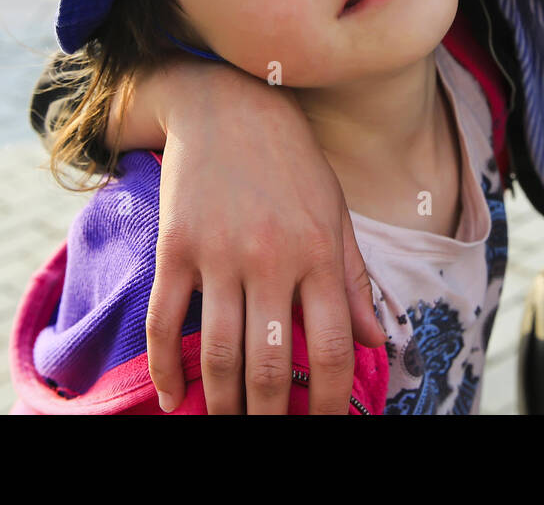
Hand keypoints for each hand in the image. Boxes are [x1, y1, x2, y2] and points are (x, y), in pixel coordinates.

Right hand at [140, 61, 385, 413]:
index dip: (328, 401)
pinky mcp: (176, 247)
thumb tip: (378, 342)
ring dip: (221, 405)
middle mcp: (272, 258)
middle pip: (268, 365)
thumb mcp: (336, 214)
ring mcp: (219, 253)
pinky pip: (164, 322)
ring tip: (227, 425)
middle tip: (270, 435)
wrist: (230, 107)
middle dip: (270, 417)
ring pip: (218, 354)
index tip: (325, 425)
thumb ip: (354, 281)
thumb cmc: (292, 164)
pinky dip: (164, 369)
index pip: (330, 349)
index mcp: (320, 253)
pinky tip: (173, 400)